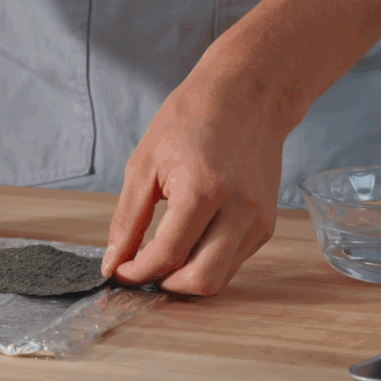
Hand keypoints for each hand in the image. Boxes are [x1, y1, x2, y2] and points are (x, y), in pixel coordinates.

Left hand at [99, 69, 284, 295]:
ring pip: (220, 278)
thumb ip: (128, 219)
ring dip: (186, 277)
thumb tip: (113, 262)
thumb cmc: (191, 119)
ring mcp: (259, 220)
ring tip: (163, 254)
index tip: (119, 271)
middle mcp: (238, 210)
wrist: (247, 95)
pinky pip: (233, 261)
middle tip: (141, 269)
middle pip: (201, 281)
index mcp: (202, 190)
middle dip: (165, 285)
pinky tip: (189, 239)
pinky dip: (206, 261)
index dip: (136, 272)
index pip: (167, 255)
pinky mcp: (267, 225)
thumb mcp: (144, 163)